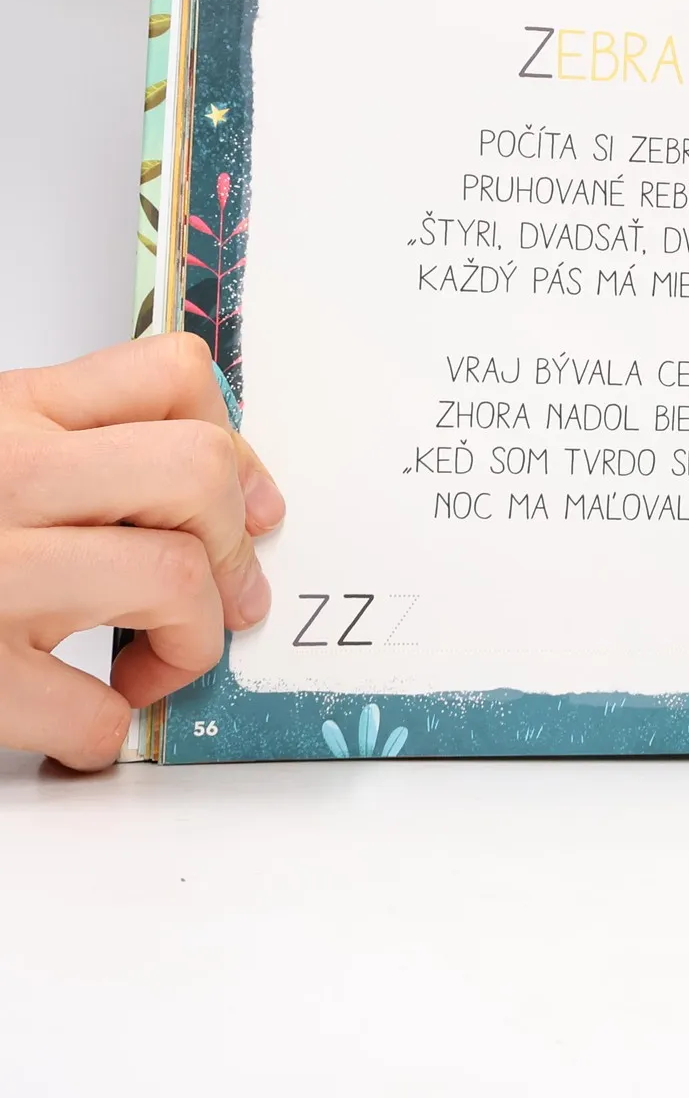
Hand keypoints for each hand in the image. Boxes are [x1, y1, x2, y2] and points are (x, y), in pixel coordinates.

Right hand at [0, 334, 284, 768]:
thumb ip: (76, 445)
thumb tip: (222, 489)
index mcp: (8, 414)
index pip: (170, 373)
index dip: (237, 445)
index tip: (248, 503)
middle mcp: (1, 478)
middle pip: (196, 473)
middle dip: (232, 547)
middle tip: (223, 594)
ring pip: (170, 579)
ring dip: (191, 642)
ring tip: (153, 663)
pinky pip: (93, 709)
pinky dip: (106, 730)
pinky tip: (83, 721)